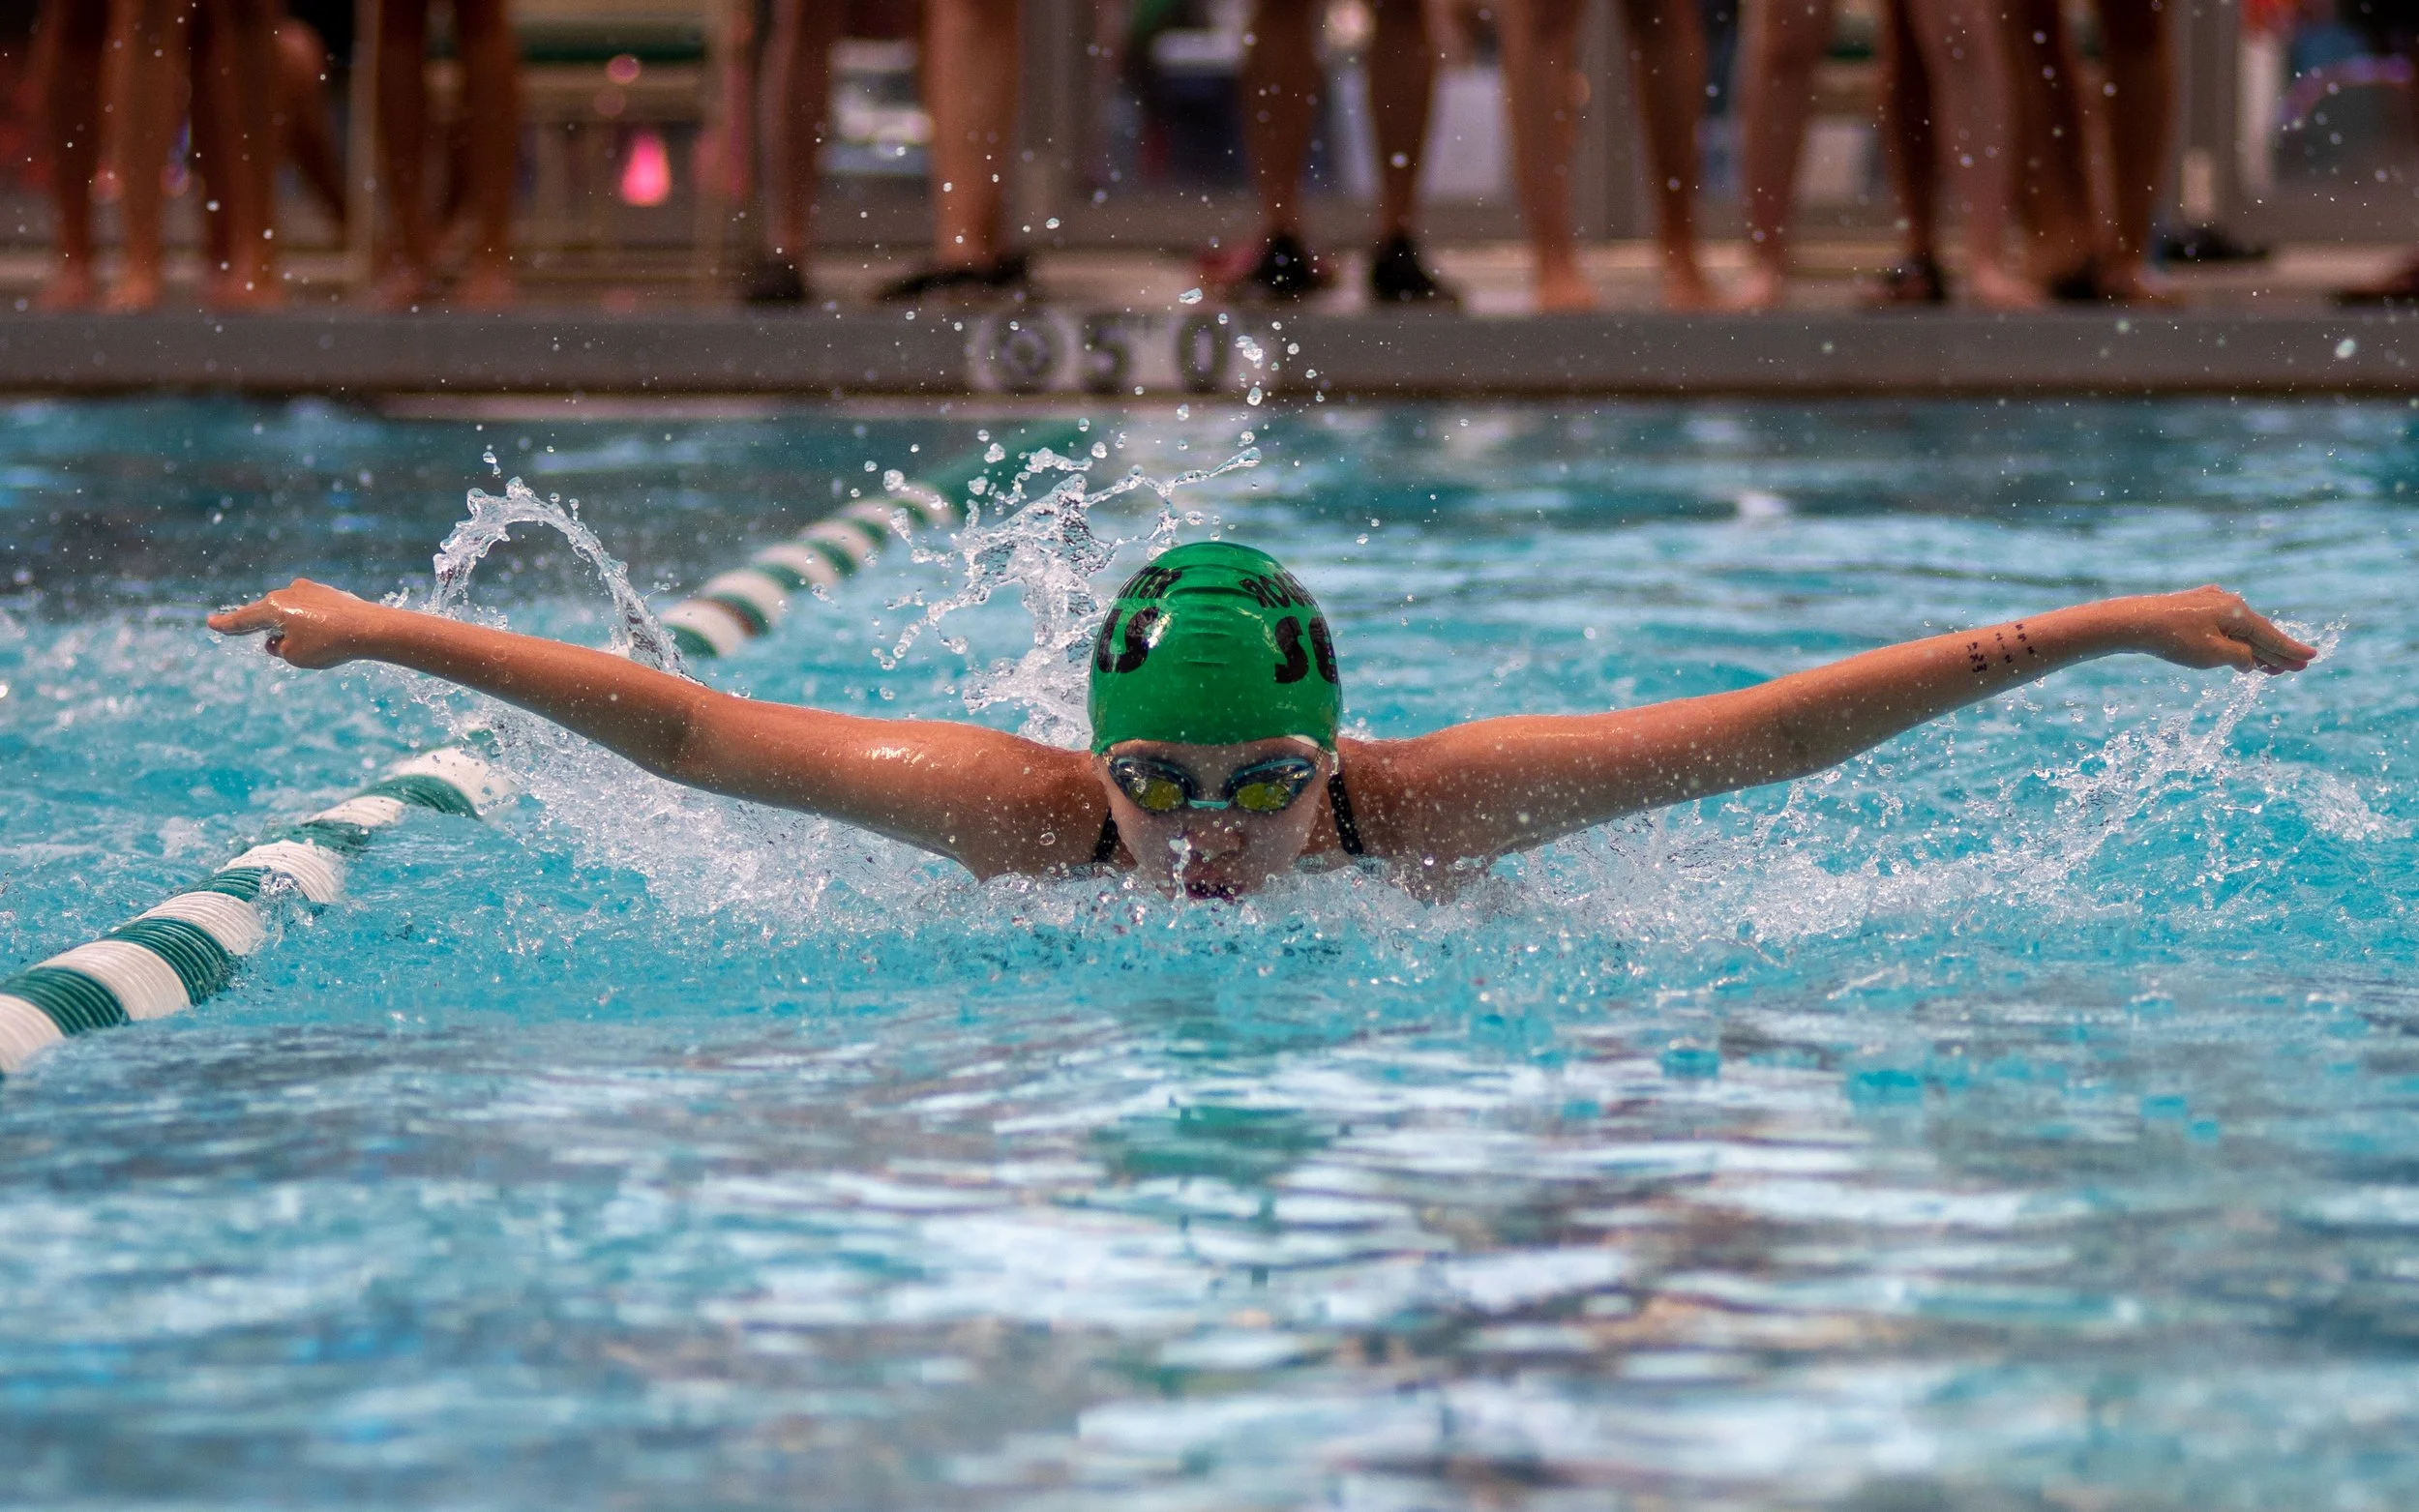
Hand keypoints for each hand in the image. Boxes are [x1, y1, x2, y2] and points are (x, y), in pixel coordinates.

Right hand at [205, 578, 385, 668]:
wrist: (372, 629)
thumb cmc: (329, 645)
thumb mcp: (295, 656)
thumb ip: (280, 648)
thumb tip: (282, 638)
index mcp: (273, 607)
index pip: (244, 620)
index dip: (227, 626)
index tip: (211, 623)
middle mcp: (288, 593)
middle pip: (271, 619)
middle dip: (277, 636)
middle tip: (292, 647)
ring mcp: (310, 590)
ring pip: (294, 618)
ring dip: (298, 633)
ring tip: (322, 643)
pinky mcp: (329, 594)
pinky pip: (314, 614)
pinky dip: (318, 627)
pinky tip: (335, 633)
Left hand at [2124, 586, 2316, 675]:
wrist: (2134, 622)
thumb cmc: (2174, 640)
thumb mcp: (2214, 655)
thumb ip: (2241, 657)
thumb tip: (2251, 660)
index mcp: (2237, 612)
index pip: (2271, 636)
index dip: (2290, 650)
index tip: (2311, 658)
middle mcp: (2227, 602)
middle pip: (2258, 633)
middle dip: (2276, 653)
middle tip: (2296, 668)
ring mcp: (2210, 602)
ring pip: (2240, 630)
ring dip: (2255, 650)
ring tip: (2271, 669)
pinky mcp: (2193, 607)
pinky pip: (2223, 627)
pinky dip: (2235, 642)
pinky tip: (2241, 656)